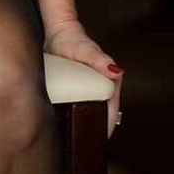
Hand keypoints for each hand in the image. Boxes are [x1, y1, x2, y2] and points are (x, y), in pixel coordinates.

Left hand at [44, 19, 123, 139]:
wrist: (57, 29)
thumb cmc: (72, 38)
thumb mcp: (85, 50)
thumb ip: (99, 60)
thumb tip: (116, 71)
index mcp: (108, 82)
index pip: (111, 112)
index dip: (105, 128)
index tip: (96, 142)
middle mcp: (101, 86)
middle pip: (102, 114)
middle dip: (95, 128)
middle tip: (82, 144)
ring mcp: (89, 88)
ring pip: (91, 111)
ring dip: (85, 122)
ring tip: (74, 138)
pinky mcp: (78, 87)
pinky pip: (80, 105)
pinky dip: (76, 115)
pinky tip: (65, 123)